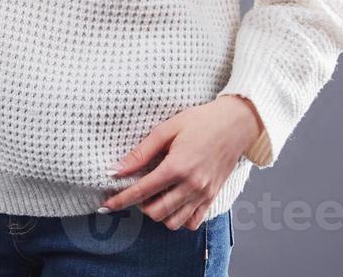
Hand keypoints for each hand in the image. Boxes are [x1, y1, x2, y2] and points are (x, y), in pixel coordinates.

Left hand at [97, 96, 262, 230]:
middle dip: (140, 205)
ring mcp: (204, 194)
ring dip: (159, 213)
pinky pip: (192, 222)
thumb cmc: (200, 121)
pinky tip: (173, 202)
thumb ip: (141, 152)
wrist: (235, 123)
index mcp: (177, 166)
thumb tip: (117, 169)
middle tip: (136, 190)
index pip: (142, 191)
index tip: (106, 205)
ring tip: (155, 195)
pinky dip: (179, 218)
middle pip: (156, 212)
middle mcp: (192, 185)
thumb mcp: (166, 129)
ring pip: (173, 222)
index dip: (121, 200)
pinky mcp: (213, 197)